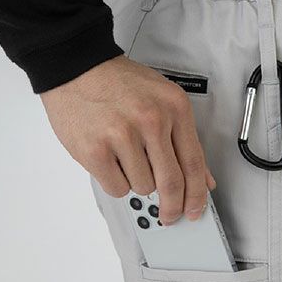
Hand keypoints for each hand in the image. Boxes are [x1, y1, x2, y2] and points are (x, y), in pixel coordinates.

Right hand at [40, 55, 215, 224]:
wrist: (77, 67)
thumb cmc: (121, 84)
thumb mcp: (164, 101)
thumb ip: (185, 141)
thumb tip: (204, 179)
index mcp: (175, 108)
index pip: (194, 162)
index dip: (197, 194)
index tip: (196, 209)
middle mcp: (151, 121)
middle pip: (171, 182)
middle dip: (172, 206)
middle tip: (170, 215)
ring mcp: (122, 135)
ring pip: (143, 187)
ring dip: (137, 181)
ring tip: (126, 156)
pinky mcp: (95, 150)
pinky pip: (117, 188)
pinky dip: (117, 181)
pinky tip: (112, 160)